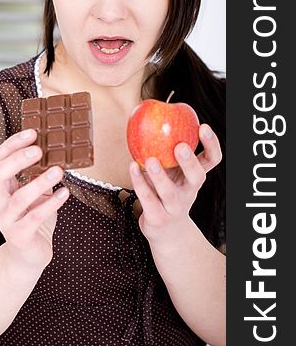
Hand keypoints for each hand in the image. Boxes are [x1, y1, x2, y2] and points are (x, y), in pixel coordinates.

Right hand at [0, 129, 68, 269]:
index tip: (32, 132)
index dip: (13, 144)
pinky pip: (34, 218)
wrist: (29, 256)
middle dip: (18, 159)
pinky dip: (50, 204)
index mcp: (1, 187)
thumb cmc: (34, 219)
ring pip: (18, 198)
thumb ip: (40, 175)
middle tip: (39, 149)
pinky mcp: (19, 236)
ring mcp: (6, 220)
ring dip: (39, 183)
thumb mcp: (37, 193)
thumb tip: (59, 150)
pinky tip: (64, 194)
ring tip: (58, 171)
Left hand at [129, 124, 221, 242]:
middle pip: (197, 177)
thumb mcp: (173, 173)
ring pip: (169, 191)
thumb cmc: (167, 193)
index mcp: (195, 178)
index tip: (203, 127)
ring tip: (150, 159)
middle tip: (180, 146)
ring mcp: (174, 207)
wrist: (166, 233)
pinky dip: (139, 182)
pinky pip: (148, 199)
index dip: (211, 144)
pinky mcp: (158, 217)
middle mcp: (189, 192)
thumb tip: (150, 112)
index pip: (212, 160)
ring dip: (159, 175)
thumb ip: (166, 150)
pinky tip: (132, 166)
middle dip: (190, 162)